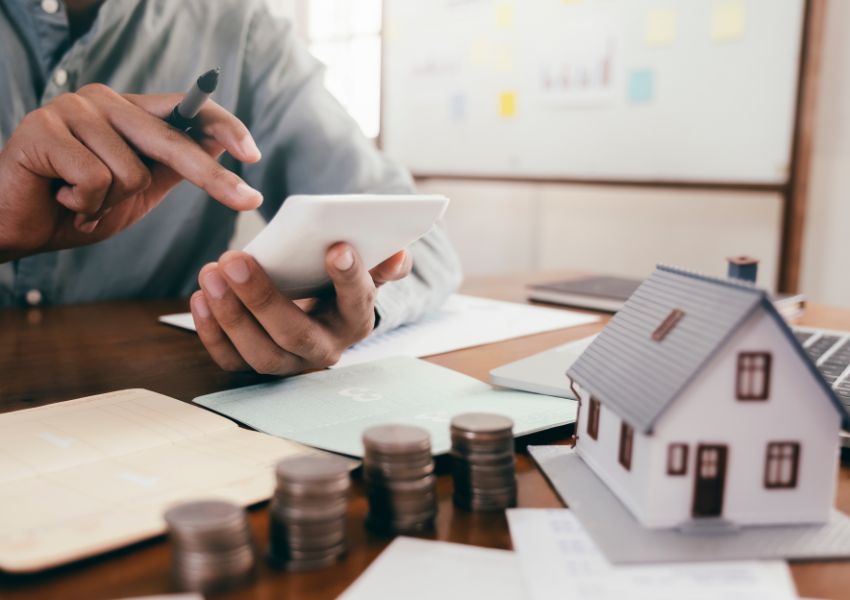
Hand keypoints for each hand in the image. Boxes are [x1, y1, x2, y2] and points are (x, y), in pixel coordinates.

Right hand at [0, 84, 262, 260]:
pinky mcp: (43, 130)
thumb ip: (172, 166)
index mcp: (128, 112)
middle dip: (212, 179)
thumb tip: (220, 142)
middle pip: (172, 141)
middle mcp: (102, 101)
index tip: (253, 155)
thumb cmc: (78, 207)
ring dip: (109, 204)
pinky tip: (61, 198)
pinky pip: (95, 180)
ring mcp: (72, 111)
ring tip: (80, 201)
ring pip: (131, 171)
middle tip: (248, 201)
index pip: (185, 110)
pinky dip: (83, 205)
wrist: (17, 228)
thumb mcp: (137, 190)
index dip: (224, 127)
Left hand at [190, 244, 412, 374]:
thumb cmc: (332, 283)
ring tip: (211, 272)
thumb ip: (380, 262)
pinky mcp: (256, 366)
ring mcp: (289, 364)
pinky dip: (211, 331)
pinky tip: (201, 296)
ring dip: (231, 315)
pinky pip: (231, 360)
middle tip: (236, 259)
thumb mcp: (360, 270)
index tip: (337, 247)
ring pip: (259, 354)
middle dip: (262, 299)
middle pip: (295, 334)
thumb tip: (399, 255)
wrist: (313, 313)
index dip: (348, 278)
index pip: (357, 302)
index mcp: (356, 320)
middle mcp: (326, 350)